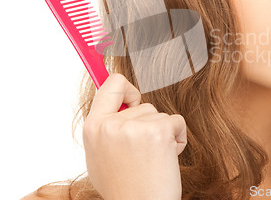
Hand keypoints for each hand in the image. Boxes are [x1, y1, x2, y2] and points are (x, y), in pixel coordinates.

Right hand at [83, 73, 186, 199]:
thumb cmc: (124, 187)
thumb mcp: (100, 156)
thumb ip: (106, 128)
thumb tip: (120, 102)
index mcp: (92, 128)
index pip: (111, 85)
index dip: (126, 89)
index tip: (134, 100)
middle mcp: (110, 125)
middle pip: (142, 105)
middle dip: (148, 125)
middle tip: (142, 154)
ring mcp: (135, 127)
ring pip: (159, 114)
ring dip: (162, 133)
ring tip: (152, 160)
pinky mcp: (158, 131)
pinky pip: (176, 121)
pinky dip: (177, 138)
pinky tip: (166, 159)